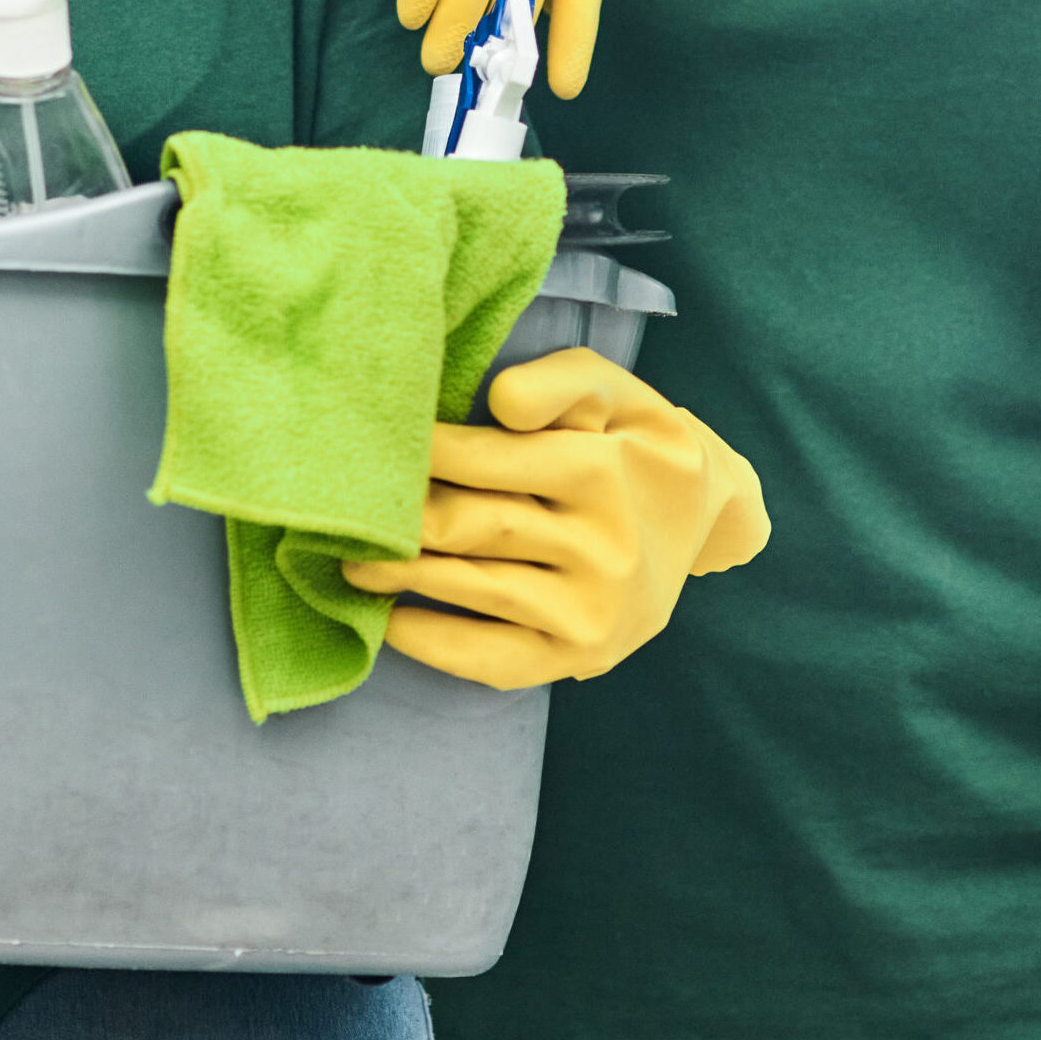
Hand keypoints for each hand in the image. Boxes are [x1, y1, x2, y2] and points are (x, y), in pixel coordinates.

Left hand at [340, 348, 769, 688]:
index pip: (486, 460)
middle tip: (336, 512)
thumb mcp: (612, 389)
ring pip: (472, 588)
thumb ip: (557, 382)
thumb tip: (497, 404)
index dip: (421, 452)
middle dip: (398, 520)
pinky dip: (433, 644)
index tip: (372, 447)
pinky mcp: (581, 656)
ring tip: (347, 560)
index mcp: (603, 474)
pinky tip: (391, 623)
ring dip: (399, 576)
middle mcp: (602, 547)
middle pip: (471, 528)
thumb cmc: (633, 438)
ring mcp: (592, 610)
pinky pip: (492, 657)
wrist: (705, 516)